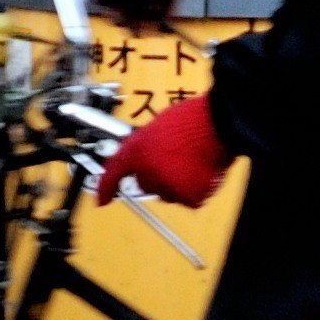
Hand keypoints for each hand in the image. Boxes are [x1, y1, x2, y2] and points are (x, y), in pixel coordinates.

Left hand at [95, 96, 232, 208]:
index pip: (114, 173)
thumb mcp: (157, 126)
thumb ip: (147, 146)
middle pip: (146, 185)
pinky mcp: (187, 196)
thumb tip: (147, 159)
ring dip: (177, 183)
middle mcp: (148, 170)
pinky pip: (189, 199)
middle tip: (175, 161)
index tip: (102, 199)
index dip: (106, 188)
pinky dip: (196, 188)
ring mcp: (167, 185)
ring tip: (192, 161)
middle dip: (157, 177)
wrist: (217, 123)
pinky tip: (202, 170)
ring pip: (168, 193)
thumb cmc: (192, 119)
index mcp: (137, 150)